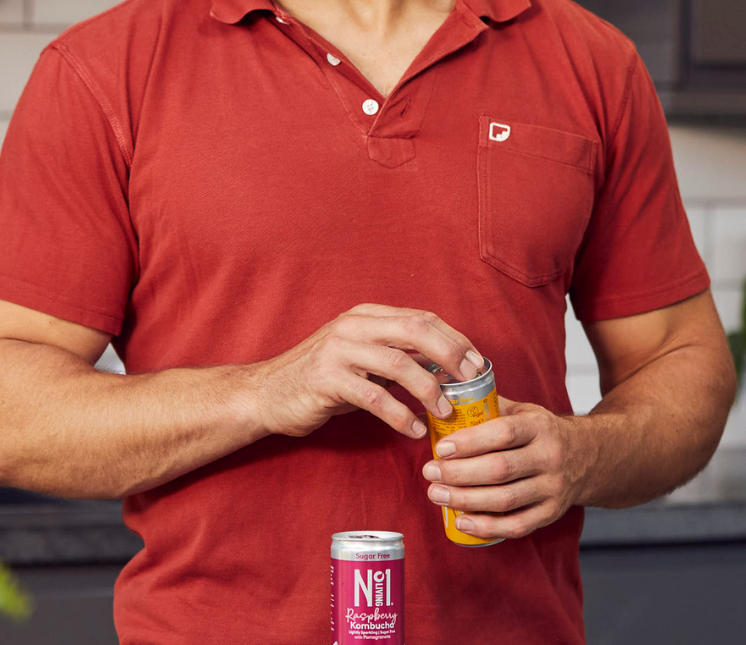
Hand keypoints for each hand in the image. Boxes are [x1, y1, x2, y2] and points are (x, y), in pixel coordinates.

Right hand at [248, 304, 483, 439]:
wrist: (267, 393)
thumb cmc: (321, 380)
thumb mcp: (362, 359)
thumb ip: (398, 357)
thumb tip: (446, 368)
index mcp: (367, 315)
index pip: (422, 318)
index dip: (455, 339)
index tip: (478, 364)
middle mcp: (354, 325)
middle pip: (416, 331)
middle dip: (451, 356)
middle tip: (471, 383)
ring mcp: (338, 350)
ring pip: (398, 362)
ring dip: (428, 389)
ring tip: (445, 412)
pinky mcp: (326, 379)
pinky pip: (373, 396)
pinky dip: (399, 415)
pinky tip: (413, 429)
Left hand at [420, 399, 596, 539]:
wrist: (587, 456)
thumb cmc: (541, 432)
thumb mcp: (522, 411)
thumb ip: (487, 406)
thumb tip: (438, 400)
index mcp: (539, 426)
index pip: (503, 433)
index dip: (470, 442)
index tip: (440, 448)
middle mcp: (549, 457)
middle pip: (500, 469)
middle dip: (459, 473)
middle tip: (430, 473)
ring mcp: (553, 488)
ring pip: (506, 499)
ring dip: (466, 500)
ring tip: (437, 495)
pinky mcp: (552, 513)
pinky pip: (518, 525)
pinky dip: (487, 527)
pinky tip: (462, 521)